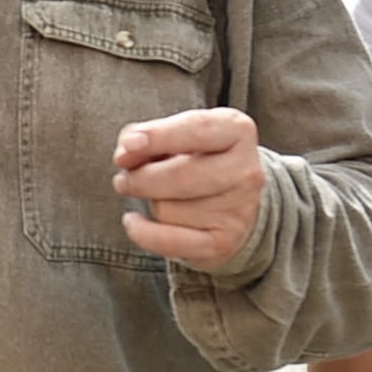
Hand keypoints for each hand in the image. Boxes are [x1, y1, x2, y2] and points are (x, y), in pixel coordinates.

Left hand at [112, 108, 264, 271]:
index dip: (158, 137)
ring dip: (150, 203)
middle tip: (125, 179)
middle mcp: (245, 170)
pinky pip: (168, 241)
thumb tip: (126, 152)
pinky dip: (142, 233)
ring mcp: (238, 209)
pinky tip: (134, 222)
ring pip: (168, 209)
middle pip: (179, 176)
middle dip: (140, 178)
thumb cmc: (194, 158)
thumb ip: (147, 135)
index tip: (128, 145)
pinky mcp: (224, 242)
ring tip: (157, 196)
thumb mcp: (176, 134)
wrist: (232, 199)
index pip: (196, 130)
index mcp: (236, 131)